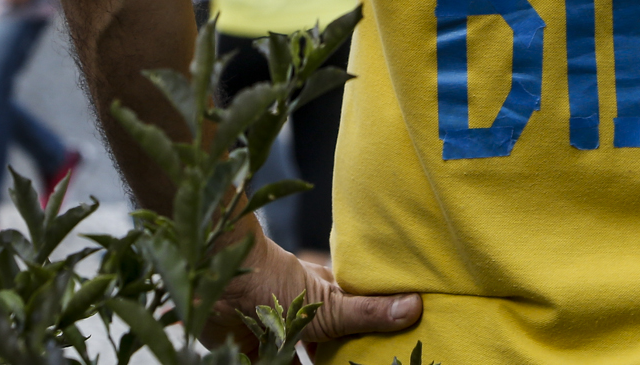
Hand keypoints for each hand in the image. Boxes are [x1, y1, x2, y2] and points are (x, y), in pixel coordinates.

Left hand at [209, 218, 420, 347]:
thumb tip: (416, 306)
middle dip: (340, 359)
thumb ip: (369, 312)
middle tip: (363, 364)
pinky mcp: (256, 353)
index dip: (367, 335)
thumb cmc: (279, 283)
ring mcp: (279, 336)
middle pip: (327, 346)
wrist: (222, 283)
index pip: (353, 319)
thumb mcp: (330, 304)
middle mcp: (303, 318)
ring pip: (301, 360)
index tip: (385, 352)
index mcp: (325, 300)